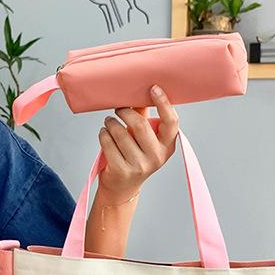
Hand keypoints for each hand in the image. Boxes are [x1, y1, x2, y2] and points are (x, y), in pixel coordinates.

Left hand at [97, 84, 179, 200]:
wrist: (122, 187)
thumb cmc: (134, 157)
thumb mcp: (145, 140)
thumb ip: (144, 118)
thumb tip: (139, 94)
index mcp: (167, 146)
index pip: (171, 122)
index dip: (163, 103)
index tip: (153, 88)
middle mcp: (156, 157)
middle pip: (140, 125)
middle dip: (125, 112)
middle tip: (118, 109)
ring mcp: (139, 165)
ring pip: (121, 134)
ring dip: (111, 123)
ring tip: (109, 122)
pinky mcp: (121, 170)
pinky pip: (108, 144)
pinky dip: (103, 134)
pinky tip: (103, 133)